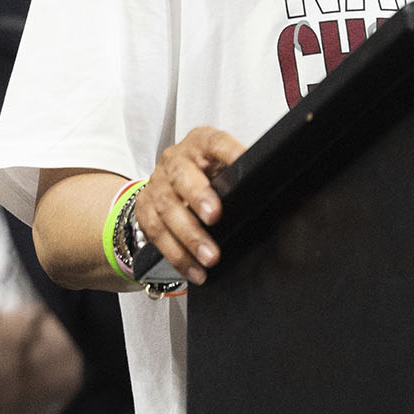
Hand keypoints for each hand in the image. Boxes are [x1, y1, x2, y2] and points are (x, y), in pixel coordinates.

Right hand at [132, 126, 245, 284]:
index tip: (244, 164)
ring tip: (210, 258)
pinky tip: (194, 271)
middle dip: (198, 197)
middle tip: (215, 217)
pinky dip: (177, 256)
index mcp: (201, 142)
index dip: (229, 152)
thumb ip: (241, 172)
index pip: (216, 142)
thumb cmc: (210, 172)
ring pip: (168, 210)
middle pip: (183, 177)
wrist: (169, 179)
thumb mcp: (226, 164)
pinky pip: (157, 235)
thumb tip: (269, 187)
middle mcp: (175, 160)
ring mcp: (157, 184)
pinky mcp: (144, 208)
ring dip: (189, 237)